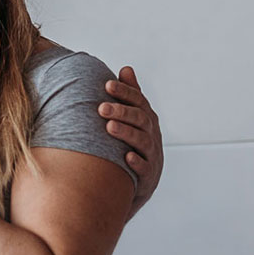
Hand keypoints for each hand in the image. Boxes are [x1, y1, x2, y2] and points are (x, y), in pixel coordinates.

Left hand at [98, 66, 163, 217]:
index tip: (107, 84)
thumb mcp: (133, 120)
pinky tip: (126, 157)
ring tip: (109, 127)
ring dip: (126, 133)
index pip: (138, 101)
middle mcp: (152, 135)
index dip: (125, 92)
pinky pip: (145, 169)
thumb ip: (130, 96)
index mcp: (146, 119)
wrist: (135, 185)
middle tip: (101, 107)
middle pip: (141, 119)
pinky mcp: (148, 177)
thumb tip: (126, 68)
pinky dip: (137, 162)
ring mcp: (152, 156)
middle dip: (122, 112)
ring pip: (143, 142)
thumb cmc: (131, 145)